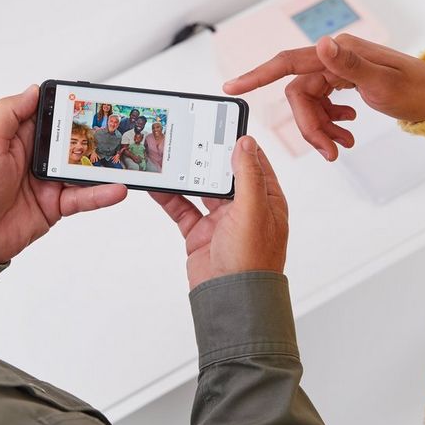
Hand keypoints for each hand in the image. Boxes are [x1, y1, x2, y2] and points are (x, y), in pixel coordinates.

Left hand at [0, 85, 126, 262]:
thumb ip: (10, 113)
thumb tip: (32, 90)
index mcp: (16, 137)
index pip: (47, 116)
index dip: (66, 108)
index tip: (87, 101)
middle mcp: (33, 157)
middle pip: (71, 141)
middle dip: (92, 136)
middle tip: (113, 131)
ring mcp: (46, 182)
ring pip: (82, 169)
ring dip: (102, 166)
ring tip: (121, 160)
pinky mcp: (54, 205)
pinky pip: (82, 197)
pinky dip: (100, 193)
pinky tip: (114, 189)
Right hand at [151, 135, 287, 290]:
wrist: (230, 300)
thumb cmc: (252, 261)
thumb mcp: (253, 211)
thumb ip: (248, 175)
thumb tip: (245, 142)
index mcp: (267, 200)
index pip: (254, 162)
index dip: (238, 142)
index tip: (221, 123)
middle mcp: (245, 208)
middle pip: (223, 172)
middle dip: (205, 154)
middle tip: (187, 133)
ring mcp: (221, 221)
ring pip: (200, 188)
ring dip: (186, 172)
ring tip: (168, 152)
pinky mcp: (200, 233)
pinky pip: (182, 208)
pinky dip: (169, 195)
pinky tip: (157, 182)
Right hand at [223, 34, 424, 159]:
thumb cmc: (416, 90)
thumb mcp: (382, 83)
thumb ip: (349, 65)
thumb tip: (323, 44)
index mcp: (338, 52)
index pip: (288, 62)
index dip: (257, 75)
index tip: (233, 88)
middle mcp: (334, 57)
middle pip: (299, 94)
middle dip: (309, 125)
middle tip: (329, 152)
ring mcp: (339, 71)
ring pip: (310, 103)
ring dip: (321, 128)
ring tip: (342, 146)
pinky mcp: (345, 84)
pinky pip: (324, 106)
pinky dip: (330, 124)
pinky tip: (346, 133)